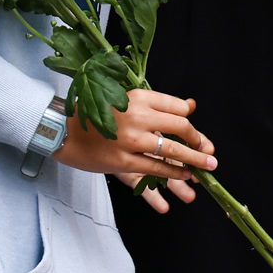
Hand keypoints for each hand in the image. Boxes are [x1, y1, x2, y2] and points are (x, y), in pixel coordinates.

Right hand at [56, 90, 216, 214]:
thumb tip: (191, 106)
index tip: (196, 134)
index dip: (191, 122)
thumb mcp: (125, 98)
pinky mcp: (124, 160)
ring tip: (208, 166)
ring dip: (194, 160)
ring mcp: (131, 139)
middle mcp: (138, 115)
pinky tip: (185, 176)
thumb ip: (156, 103)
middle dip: (198, 141)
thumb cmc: (95, 113)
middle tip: (209, 151)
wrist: (63, 130)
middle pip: (180, 127)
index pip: (178, 108)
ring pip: (172, 150)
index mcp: (139, 96)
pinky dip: (173, 173)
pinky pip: (156, 168)